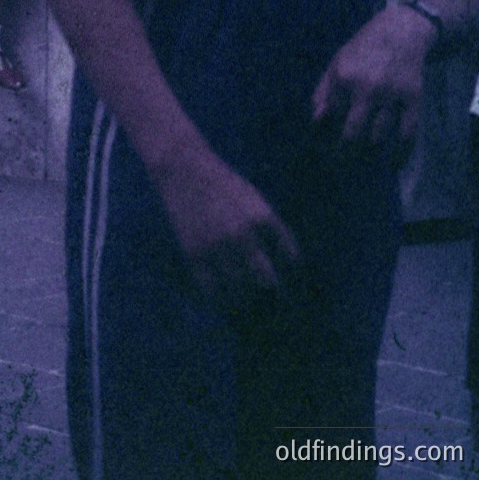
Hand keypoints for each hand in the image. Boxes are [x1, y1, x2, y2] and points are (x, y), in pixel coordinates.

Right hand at [155, 146, 299, 310]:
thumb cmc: (224, 185)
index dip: (294, 276)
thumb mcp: (255, 200)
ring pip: (239, 292)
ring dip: (247, 304)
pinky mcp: (193, 254)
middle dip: (274, 297)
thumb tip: (289, 266)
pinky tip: (226, 302)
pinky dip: (221, 301)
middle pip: (266, 281)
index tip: (295, 287)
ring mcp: (216, 246)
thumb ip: (272, 229)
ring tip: (250, 310)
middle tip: (275, 306)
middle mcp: (241, 234)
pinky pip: (212, 290)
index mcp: (262, 218)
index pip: (290, 259)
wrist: (183, 169)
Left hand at [311, 4, 432, 161]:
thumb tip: (316, 123)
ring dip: (369, 153)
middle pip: (353, 134)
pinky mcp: (413, 100)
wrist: (400, 32)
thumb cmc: (362, 51)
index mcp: (343, 77)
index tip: (320, 152)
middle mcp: (367, 87)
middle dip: (344, 155)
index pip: (330, 118)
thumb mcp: (336, 64)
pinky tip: (392, 166)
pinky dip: (400, 155)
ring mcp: (392, 95)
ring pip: (378, 138)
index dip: (324, 137)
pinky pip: (407, 135)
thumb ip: (323, 92)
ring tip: (362, 161)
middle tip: (338, 167)